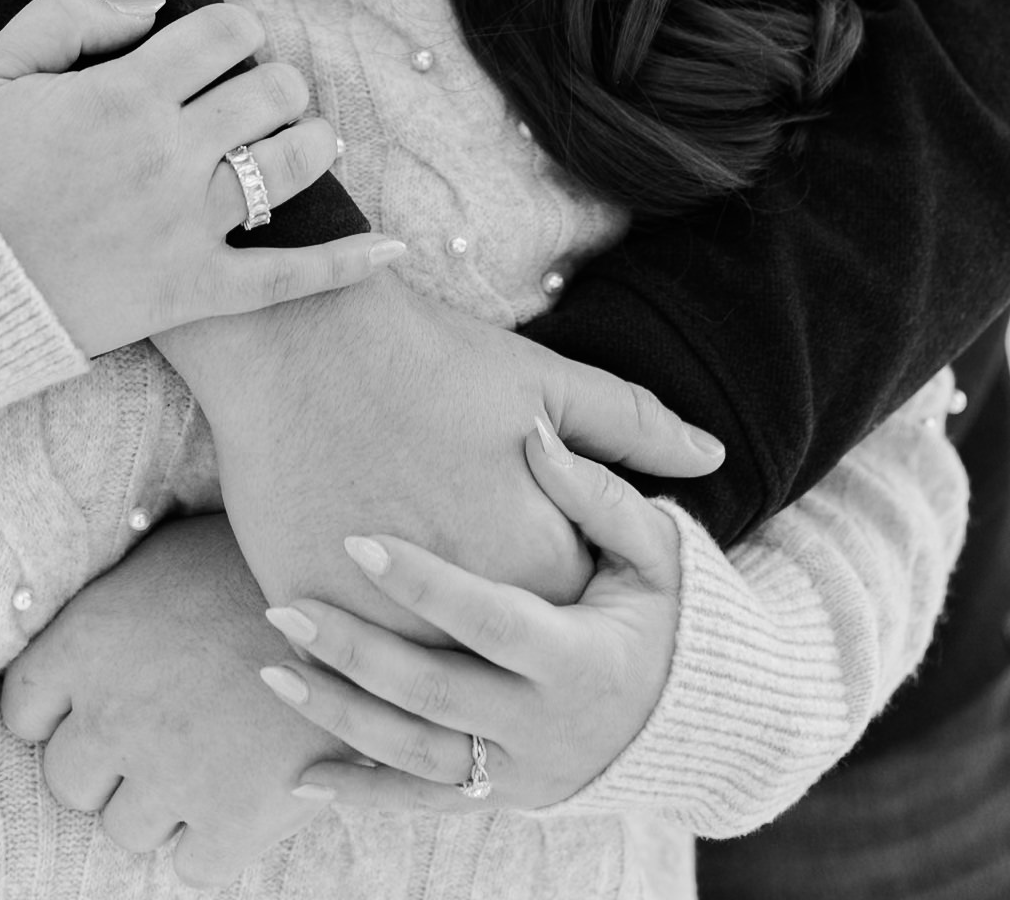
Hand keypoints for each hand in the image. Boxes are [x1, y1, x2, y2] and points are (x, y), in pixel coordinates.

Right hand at [0, 0, 401, 353]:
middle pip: (272, 90)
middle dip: (273, 81)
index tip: (221, 45)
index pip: (226, 32)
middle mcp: (167, 154)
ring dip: (311, 141)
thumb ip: (66, 15)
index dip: (235, 29)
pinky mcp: (189, 292)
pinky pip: (288, 278)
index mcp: (123, 91)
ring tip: (301, 140)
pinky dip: (347, 262)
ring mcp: (185, 227)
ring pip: (293, 164)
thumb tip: (153, 10)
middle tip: (253, 96)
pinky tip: (393, 247)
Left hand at [1, 513, 340, 887]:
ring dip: (159, 803)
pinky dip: (213, 840)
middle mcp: (114, 714)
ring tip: (206, 756)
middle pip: (68, 780)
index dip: (58, 712)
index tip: (94, 705)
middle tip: (156, 734)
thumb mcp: (168, 556)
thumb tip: (77, 629)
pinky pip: (192, 866)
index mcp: (89, 641)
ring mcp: (171, 775)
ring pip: (125, 829)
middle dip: (106, 763)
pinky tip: (240, 790)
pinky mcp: (233, 819)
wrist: (357, 591)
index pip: (22, 711)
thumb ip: (112, 606)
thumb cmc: (258, 561)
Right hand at [159, 271, 718, 629]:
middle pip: (502, 654)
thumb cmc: (427, 353)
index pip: (576, 612)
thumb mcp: (544, 380)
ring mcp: (379, 618)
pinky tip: (356, 614)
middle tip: (476, 563)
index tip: (541, 551)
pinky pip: (342, 657)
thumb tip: (712, 455)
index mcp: (535, 558)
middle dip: (503, 628)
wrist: (297, 336)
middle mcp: (464, 609)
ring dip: (424, 649)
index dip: (565, 583)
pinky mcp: (310, 607)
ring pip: (417, 672)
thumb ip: (633, 427)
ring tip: (418, 604)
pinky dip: (356, 642)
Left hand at [263, 414, 681, 812]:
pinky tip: (301, 776)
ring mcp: (521, 774)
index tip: (358, 538)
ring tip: (273, 669)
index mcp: (580, 658)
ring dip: (339, 717)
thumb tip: (535, 434)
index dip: (423, 583)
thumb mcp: (655, 549)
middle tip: (285, 606)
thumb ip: (597, 493)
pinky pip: (423, 804)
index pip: (488, 619)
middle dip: (354, 651)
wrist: (706, 722)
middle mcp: (546, 729)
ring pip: (415, 757)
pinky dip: (362, 793)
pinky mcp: (504, 799)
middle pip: (433, 693)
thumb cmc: (669, 611)